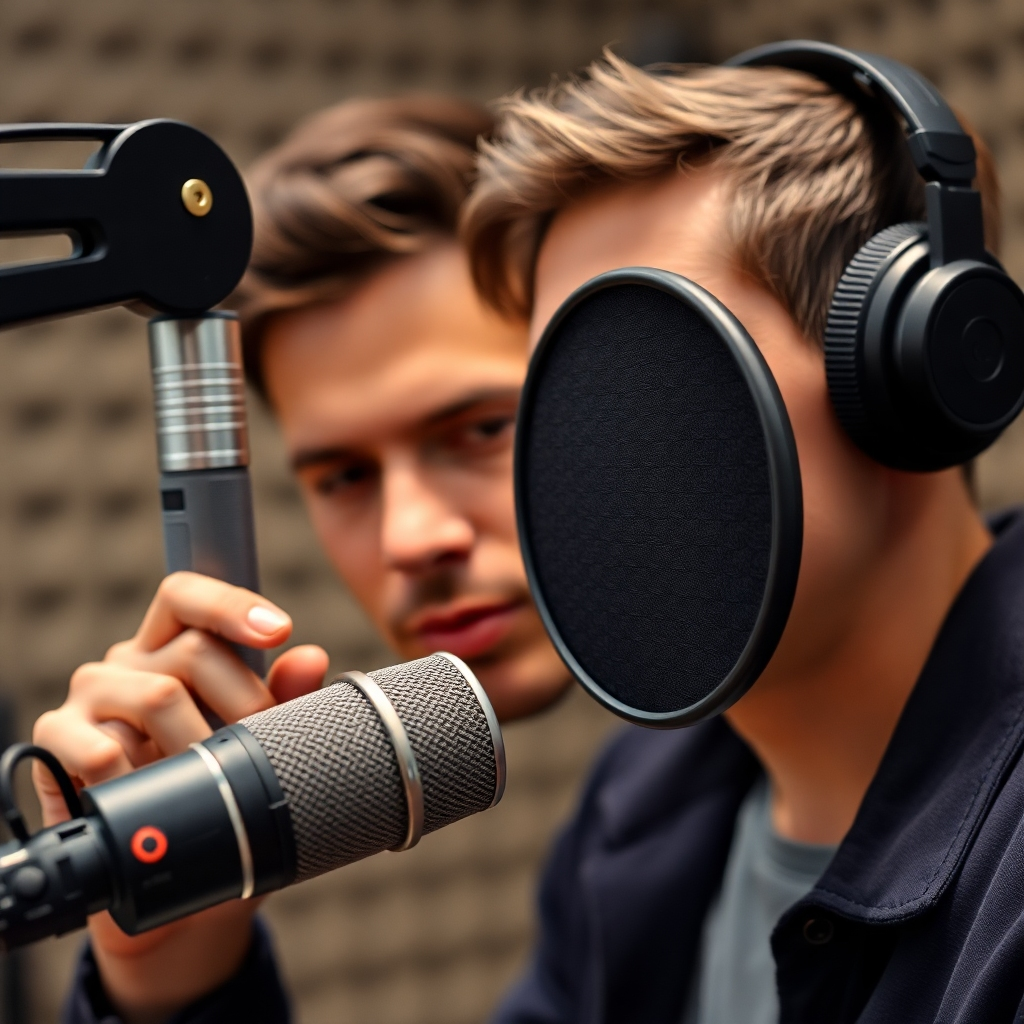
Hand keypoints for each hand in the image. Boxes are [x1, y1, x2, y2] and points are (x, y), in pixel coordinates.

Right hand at [32, 572, 328, 1023]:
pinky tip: (152, 796)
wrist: (163, 871)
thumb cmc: (208, 790)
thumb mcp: (252, 745)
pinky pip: (101, 749)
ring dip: (196, 743)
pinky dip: (139, 779)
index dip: (231, 605)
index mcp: (172, 648)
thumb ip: (284, 699)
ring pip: (156, 695)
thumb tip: (313, 658)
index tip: (281, 630)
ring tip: (207, 778)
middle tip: (256, 747)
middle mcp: (129, 661)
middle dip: (243, 703)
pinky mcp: (57, 738)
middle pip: (192, 651)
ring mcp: (91, 696)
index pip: (189, 596)